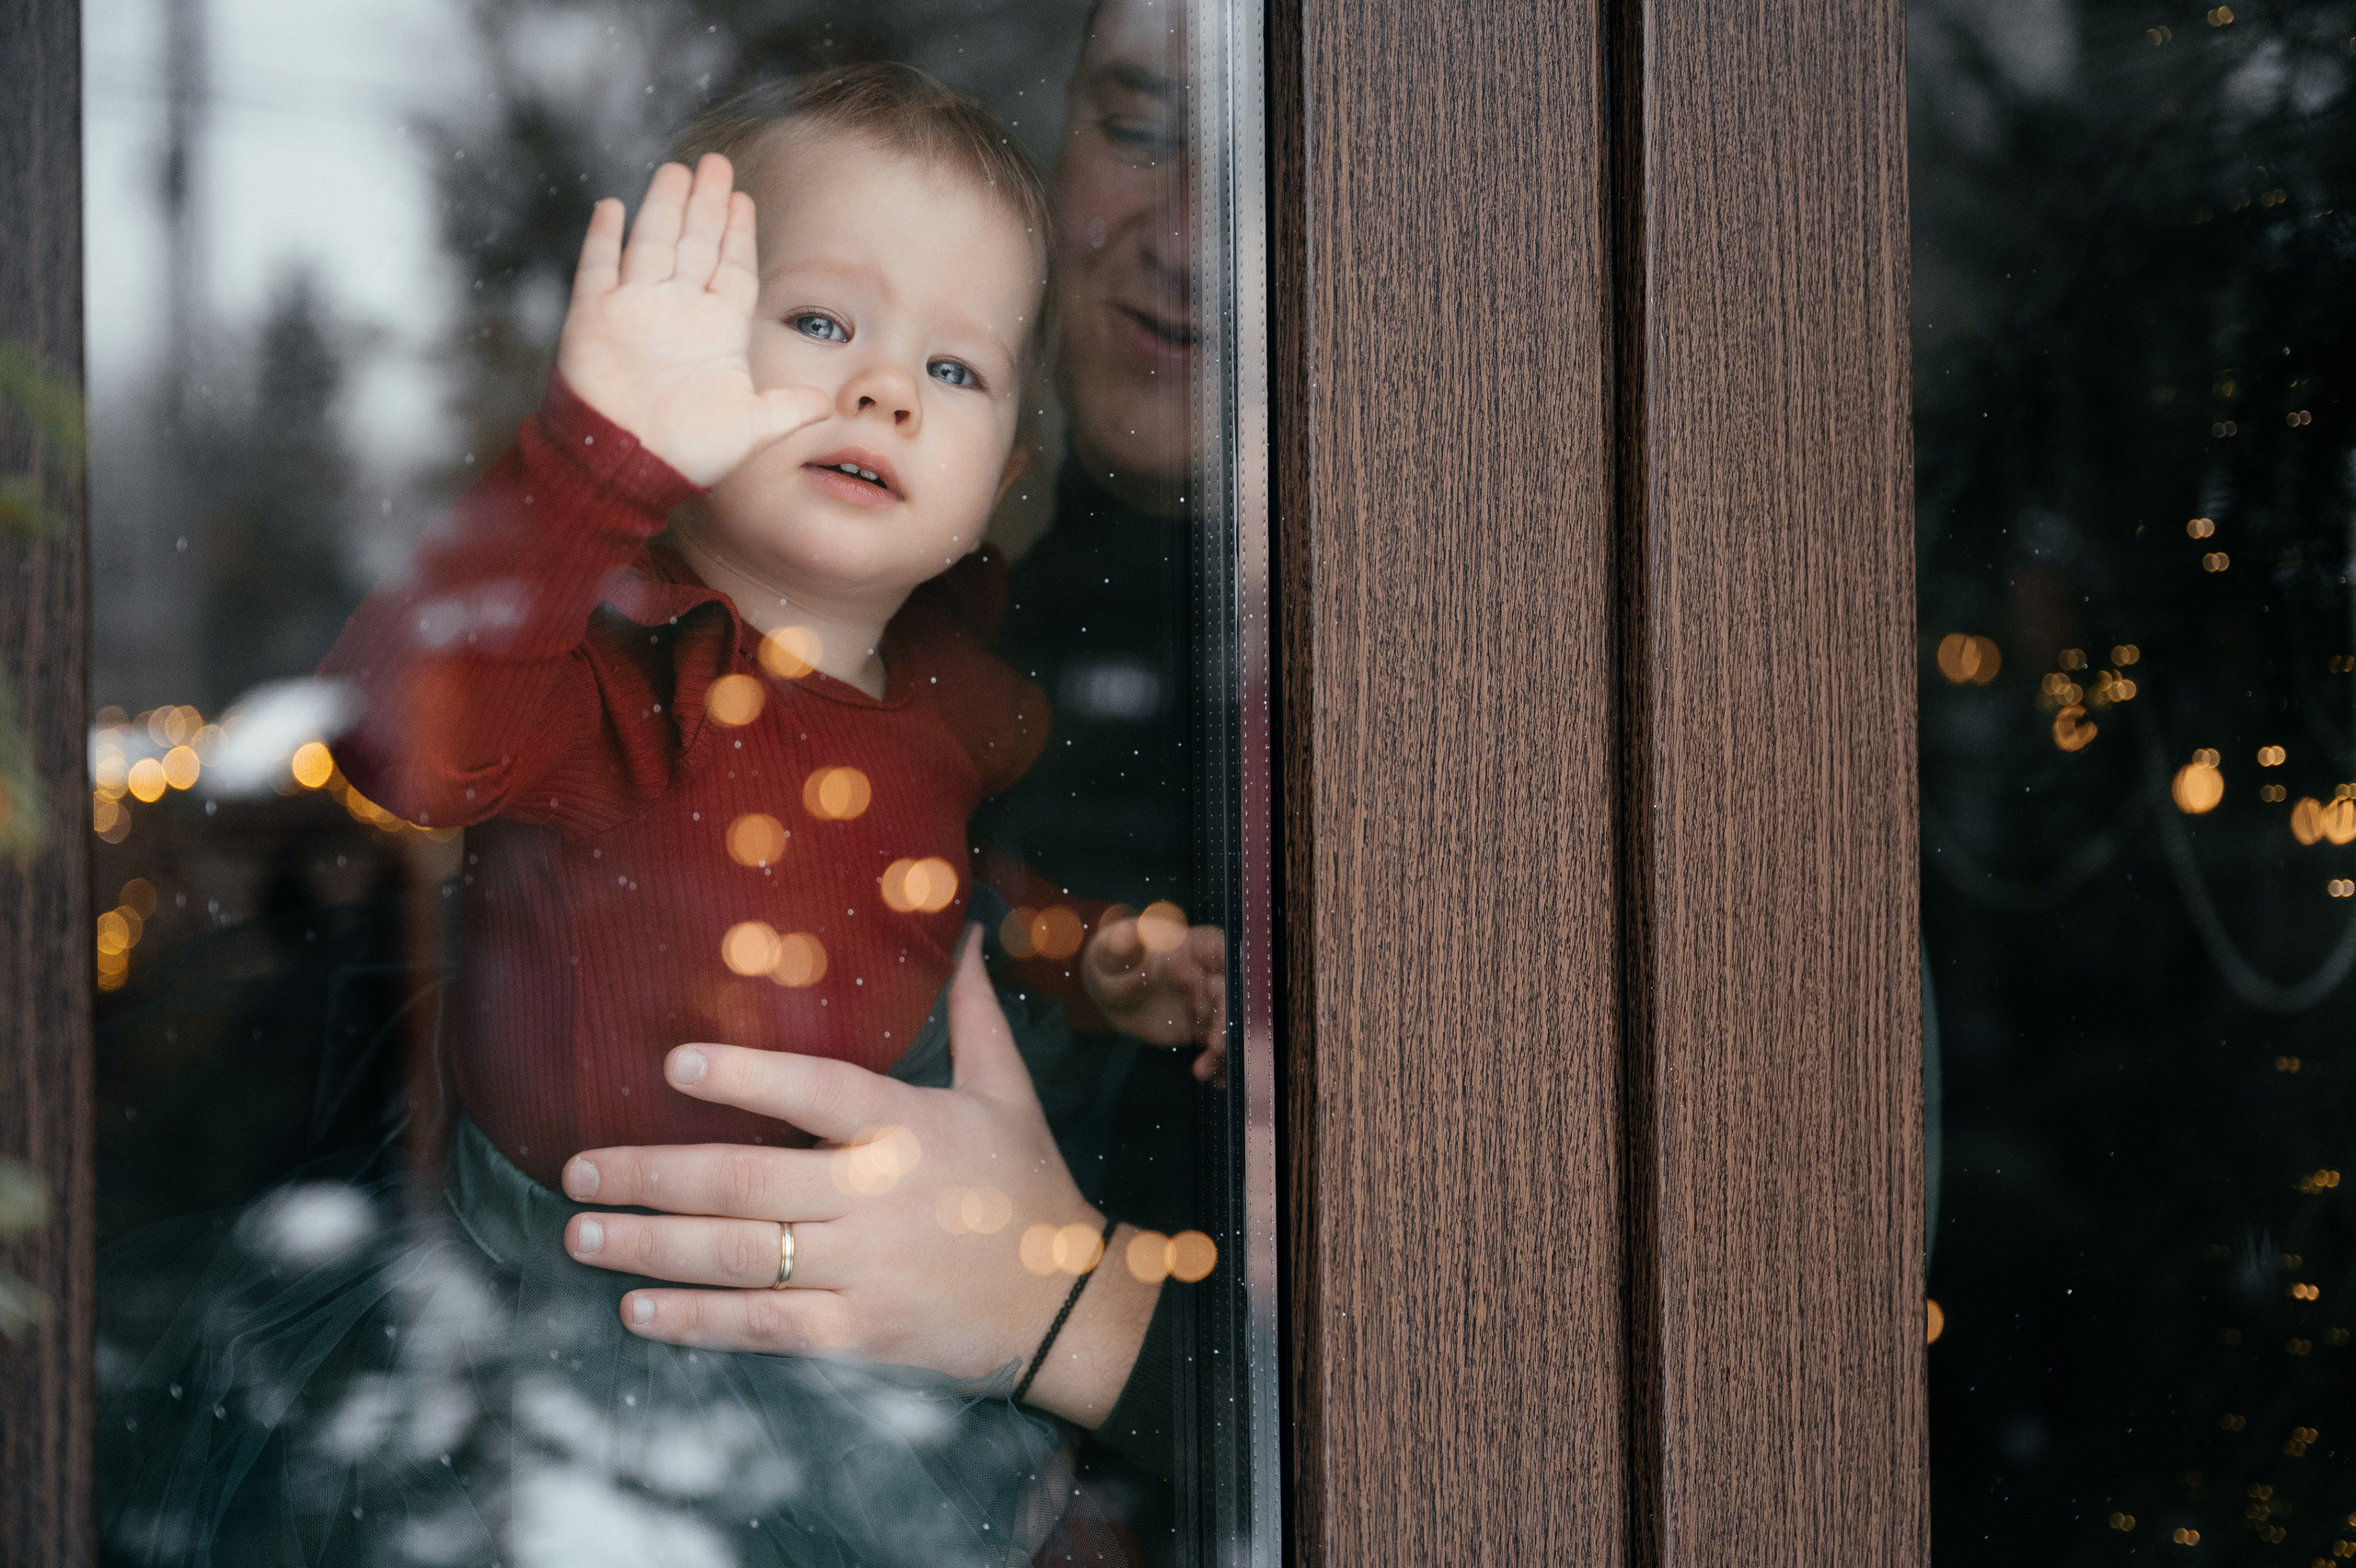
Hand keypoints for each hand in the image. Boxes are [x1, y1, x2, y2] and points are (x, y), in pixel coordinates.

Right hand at [556, 154, 828, 486]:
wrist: (628, 468)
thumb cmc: (690, 454)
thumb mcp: (752, 429)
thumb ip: (788, 410)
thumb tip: (829, 405)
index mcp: (716, 331)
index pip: (730, 269)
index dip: (737, 234)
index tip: (744, 199)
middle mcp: (678, 313)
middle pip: (695, 244)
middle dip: (706, 204)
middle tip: (716, 163)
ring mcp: (635, 310)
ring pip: (652, 243)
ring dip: (664, 207)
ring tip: (678, 170)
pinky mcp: (595, 317)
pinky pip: (598, 268)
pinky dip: (604, 238)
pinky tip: (613, 206)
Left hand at [556, 930, 1158, 1427]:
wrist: (1065, 1304)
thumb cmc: (1027, 1185)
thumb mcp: (1008, 1091)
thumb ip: (973, 1012)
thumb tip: (966, 925)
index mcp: (908, 1128)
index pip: (820, 1093)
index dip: (749, 1078)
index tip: (674, 1064)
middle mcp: (879, 1199)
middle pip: (749, 1184)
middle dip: (652, 1177)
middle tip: (576, 1171)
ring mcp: (868, 1272)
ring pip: (742, 1258)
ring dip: (652, 1248)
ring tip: (583, 1234)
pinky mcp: (862, 1333)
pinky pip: (764, 1326)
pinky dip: (696, 1321)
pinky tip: (636, 1310)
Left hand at [1082, 908, 1228, 1082]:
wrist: (1111, 991)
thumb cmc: (1113, 961)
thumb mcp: (1111, 953)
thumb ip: (1121, 947)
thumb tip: (1125, 936)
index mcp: (1192, 946)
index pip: (1221, 950)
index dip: (1230, 969)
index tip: (1228, 990)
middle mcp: (1208, 973)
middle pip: (1229, 991)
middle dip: (1227, 1018)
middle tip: (1217, 1044)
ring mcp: (1208, 1002)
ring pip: (1227, 1022)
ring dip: (1224, 1046)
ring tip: (1205, 1068)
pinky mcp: (1203, 1028)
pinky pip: (1217, 1045)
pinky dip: (1219, 1063)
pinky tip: (1214, 1080)